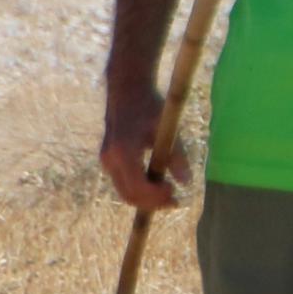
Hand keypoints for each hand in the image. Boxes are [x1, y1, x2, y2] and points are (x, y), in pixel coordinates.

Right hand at [101, 86, 177, 212]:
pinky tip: (156, 185)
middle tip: (174, 201)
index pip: (138, 187)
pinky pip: (123, 182)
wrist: (128, 90)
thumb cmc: (150, 106)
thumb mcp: (167, 129)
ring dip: (145, 199)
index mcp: (124, 152)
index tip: (175, 194)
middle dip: (152, 203)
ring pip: (124, 192)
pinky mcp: (108, 159)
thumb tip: (186, 182)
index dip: (157, 197)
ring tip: (168, 195)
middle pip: (129, 195)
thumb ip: (177, 156)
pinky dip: (139, 189)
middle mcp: (110, 159)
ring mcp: (106, 160)